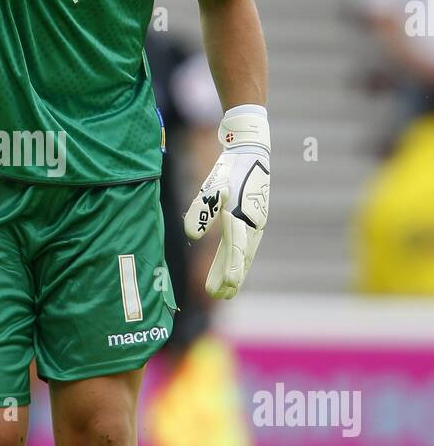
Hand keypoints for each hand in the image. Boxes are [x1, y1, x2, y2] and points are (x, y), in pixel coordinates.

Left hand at [183, 106, 269, 299]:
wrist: (250, 149)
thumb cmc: (229, 168)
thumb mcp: (212, 186)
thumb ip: (203, 211)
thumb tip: (190, 235)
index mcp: (242, 216)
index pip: (235, 250)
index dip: (229, 271)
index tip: (225, 289)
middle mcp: (253, 223)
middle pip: (240, 256)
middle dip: (230, 277)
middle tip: (220, 296)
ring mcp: (255, 221)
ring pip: (244, 253)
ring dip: (234, 271)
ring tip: (225, 289)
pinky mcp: (253, 218)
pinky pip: (246, 244)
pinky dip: (239, 258)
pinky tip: (232, 266)